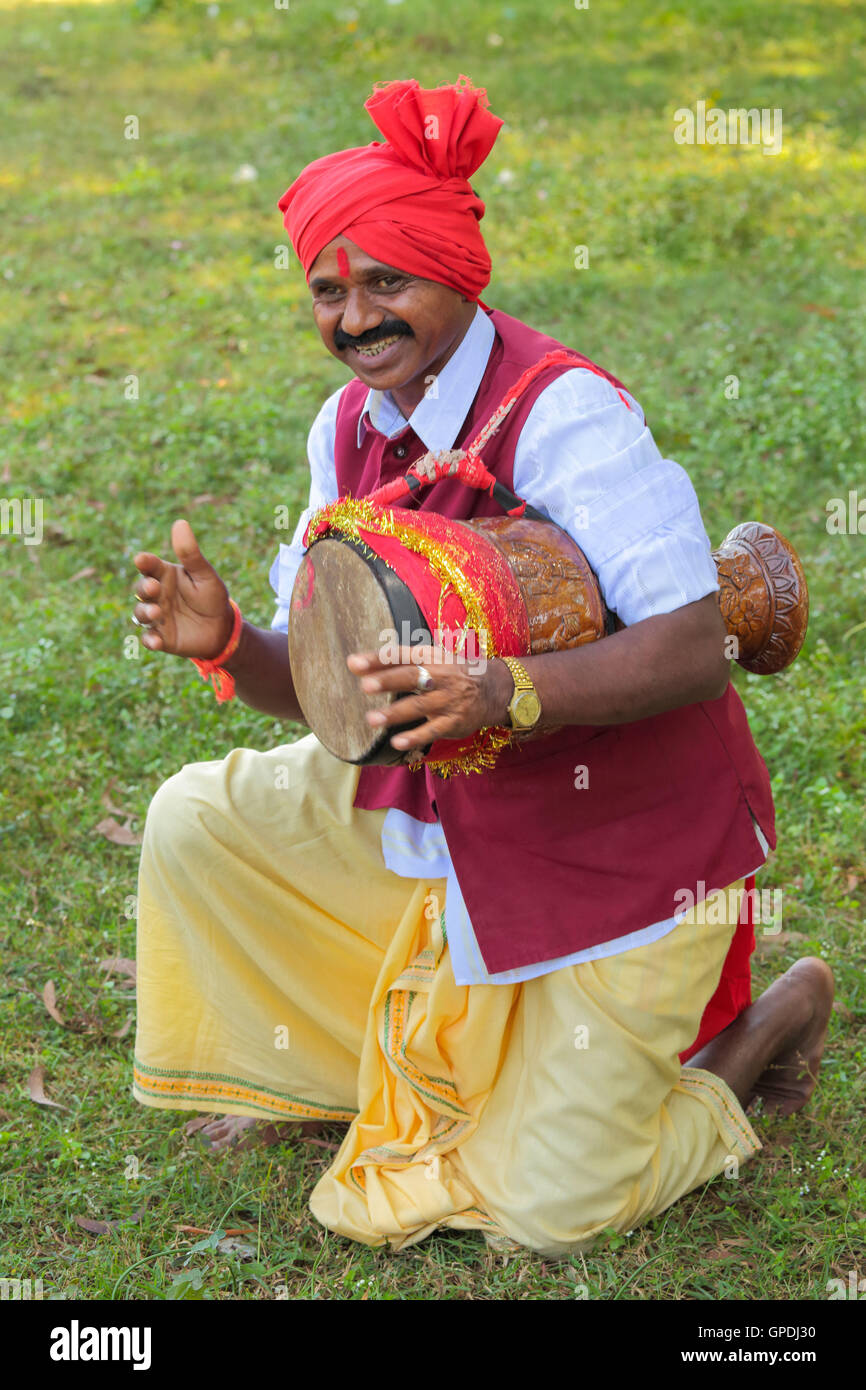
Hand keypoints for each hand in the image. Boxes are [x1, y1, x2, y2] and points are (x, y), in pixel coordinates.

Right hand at [132, 519, 233, 658]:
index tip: (142, 559)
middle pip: (141, 590)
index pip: (149, 566)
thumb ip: (190, 554)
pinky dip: (150, 640)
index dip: (144, 562)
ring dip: (145, 613)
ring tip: (156, 612)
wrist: (222, 629)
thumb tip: (180, 522)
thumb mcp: (205, 575)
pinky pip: (149, 639)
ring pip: (140, 614)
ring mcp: (157, 617)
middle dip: (143, 588)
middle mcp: (156, 595)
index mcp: (165, 575)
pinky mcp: (161, 638)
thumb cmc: (212, 597)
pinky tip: (156, 641)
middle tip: (153, 588)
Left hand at [347, 645, 513, 752]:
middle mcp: (440, 676)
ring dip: (395, 713)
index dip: (378, 659)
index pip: (401, 655)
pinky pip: (432, 730)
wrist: (494, 690)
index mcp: (431, 656)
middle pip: (412, 676)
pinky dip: (415, 737)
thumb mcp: (430, 659)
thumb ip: (394, 661)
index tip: (353, 663)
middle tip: (365, 686)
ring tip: (372, 719)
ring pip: (419, 706)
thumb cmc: (451, 672)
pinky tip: (397, 742)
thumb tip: (354, 663)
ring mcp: (448, 700)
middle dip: (388, 681)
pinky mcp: (454, 721)